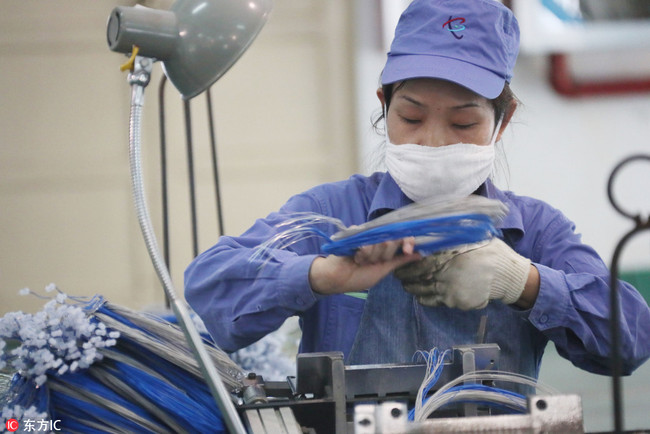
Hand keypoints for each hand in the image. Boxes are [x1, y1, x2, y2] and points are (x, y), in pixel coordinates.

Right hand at [309, 238, 421, 294]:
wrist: (338, 278)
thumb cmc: (359, 277)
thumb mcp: (383, 270)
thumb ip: (400, 260)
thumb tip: (420, 254)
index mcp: (388, 249)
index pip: (403, 238)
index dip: (408, 242)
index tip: (407, 250)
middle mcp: (380, 240)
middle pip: (393, 239)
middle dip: (384, 254)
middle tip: (372, 262)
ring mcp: (368, 235)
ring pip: (380, 239)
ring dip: (370, 255)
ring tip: (360, 261)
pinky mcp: (355, 232)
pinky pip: (365, 234)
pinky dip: (361, 250)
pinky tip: (355, 256)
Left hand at [394, 238, 530, 309]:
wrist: (505, 275)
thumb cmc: (487, 252)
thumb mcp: (468, 240)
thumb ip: (448, 241)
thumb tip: (428, 237)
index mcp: (448, 257)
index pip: (420, 263)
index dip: (407, 265)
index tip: (399, 264)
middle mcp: (446, 274)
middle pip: (418, 278)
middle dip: (406, 278)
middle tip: (397, 275)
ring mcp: (450, 290)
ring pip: (423, 291)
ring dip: (413, 289)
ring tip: (407, 286)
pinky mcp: (455, 302)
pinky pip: (434, 301)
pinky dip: (425, 298)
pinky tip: (420, 296)